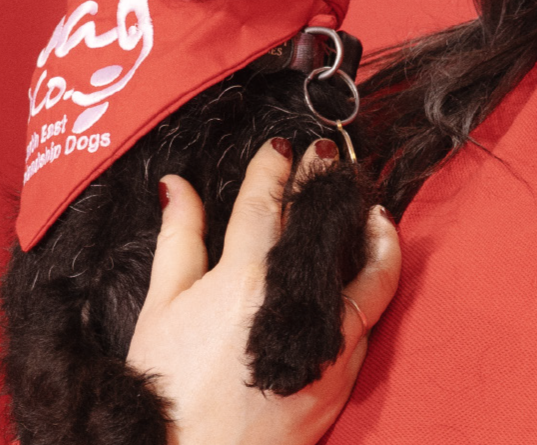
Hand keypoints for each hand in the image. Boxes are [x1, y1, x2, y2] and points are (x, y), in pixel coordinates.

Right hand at [126, 139, 400, 444]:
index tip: (283, 147)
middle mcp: (293, 300)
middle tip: (326, 157)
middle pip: (321, 224)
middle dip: (323, 183)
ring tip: (371, 211)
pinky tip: (371, 269)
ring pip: (370, 270)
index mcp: (244, 277)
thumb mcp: (160, 308)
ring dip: (373, 232)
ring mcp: (326, 338)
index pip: (268, 202)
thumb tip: (176, 186)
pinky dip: (376, 282)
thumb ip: (177, 240)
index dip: (276, 167)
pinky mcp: (343, 373)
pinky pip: (371, 316)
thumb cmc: (166, 389)